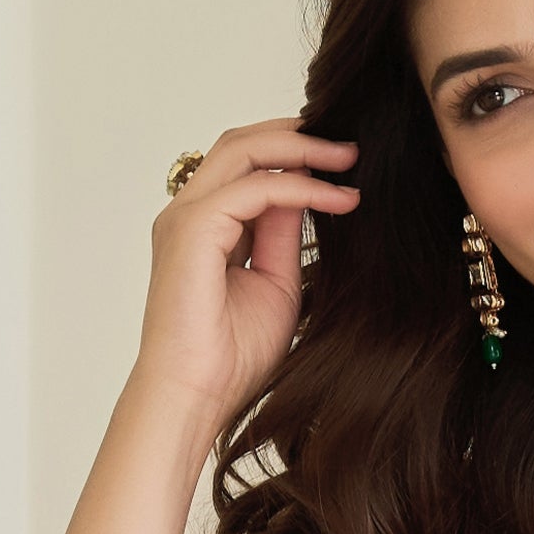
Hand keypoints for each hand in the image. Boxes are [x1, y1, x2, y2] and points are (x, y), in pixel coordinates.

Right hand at [141, 115, 358, 426]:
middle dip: (296, 135)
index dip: (294, 155)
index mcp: (204, 226)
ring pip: (242, 151)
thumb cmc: (230, 359)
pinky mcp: (193, 230)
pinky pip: (254, 189)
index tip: (343, 163)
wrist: (198, 397)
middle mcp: (188, 214)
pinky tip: (338, 198)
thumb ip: (284, 235)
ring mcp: (186, 218)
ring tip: (347, 159)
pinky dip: (300, 187)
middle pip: (240, 144)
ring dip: (301, 149)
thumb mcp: (276, 284)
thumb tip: (306, 193)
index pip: (245, 166)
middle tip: (348, 146)